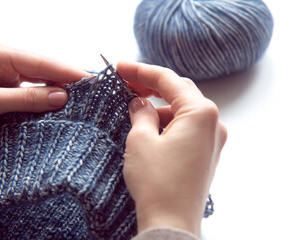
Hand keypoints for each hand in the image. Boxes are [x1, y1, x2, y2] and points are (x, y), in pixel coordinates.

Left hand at [0, 43, 87, 150]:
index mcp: (0, 55)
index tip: (91, 82)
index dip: (68, 71)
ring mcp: (7, 81)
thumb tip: (62, 96)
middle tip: (91, 97)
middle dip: (66, 83)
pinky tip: (58, 113)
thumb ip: (26, 99)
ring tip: (80, 106)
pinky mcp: (7, 97)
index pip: (42, 62)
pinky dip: (44, 106)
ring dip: (56, 95)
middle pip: (45, 72)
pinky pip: (32, 99)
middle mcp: (6, 64)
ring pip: (40, 86)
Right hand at [117, 62, 226, 236]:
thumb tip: (138, 103)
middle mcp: (213, 123)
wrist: (171, 223)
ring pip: (181, 112)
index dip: (141, 71)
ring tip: (134, 116)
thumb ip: (140, 113)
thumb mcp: (140, 140)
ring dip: (158, 109)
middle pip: (179, 93)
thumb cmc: (158, 183)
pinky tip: (149, 132)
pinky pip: (186, 129)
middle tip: (127, 85)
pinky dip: (167, 125)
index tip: (120, 68)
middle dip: (152, 88)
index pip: (168, 80)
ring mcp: (212, 140)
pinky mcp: (206, 154)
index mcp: (201, 113)